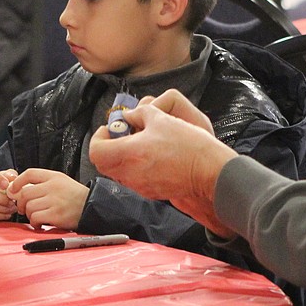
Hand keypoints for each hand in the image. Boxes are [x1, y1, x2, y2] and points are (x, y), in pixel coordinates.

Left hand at [7, 169, 87, 228]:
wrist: (92, 207)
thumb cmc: (75, 196)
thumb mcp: (61, 182)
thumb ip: (43, 183)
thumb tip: (19, 189)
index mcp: (54, 177)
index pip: (30, 173)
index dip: (17, 182)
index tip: (13, 190)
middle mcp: (53, 187)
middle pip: (25, 193)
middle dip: (20, 203)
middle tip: (23, 209)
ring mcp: (54, 201)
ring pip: (29, 207)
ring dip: (28, 214)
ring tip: (35, 217)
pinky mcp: (56, 215)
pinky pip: (35, 218)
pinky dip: (34, 223)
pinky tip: (40, 224)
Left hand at [89, 88, 233, 219]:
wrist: (209, 172)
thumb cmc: (187, 145)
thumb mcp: (161, 119)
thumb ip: (139, 113)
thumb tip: (128, 115)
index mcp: (129, 154)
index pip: (96, 151)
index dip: (99, 137)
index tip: (110, 129)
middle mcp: (130, 174)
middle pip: (103, 164)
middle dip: (108, 148)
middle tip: (122, 136)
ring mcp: (140, 186)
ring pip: (118, 172)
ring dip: (121, 158)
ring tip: (139, 145)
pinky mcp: (151, 192)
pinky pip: (133, 179)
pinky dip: (135, 167)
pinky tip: (152, 157)